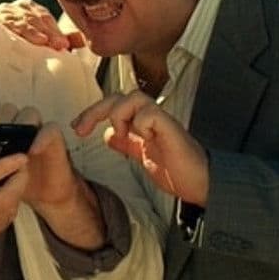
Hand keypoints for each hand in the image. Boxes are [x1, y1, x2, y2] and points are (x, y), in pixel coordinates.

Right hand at [0, 0, 85, 50]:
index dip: (55, 31)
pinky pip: (4, 24)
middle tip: (59, 46)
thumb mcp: (41, 42)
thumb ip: (59, 39)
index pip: (45, 17)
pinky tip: (21, 38)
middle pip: (35, 18)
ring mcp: (3, 13)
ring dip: (33, 32)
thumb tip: (81, 40)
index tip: (64, 45)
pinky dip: (15, 31)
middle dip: (48, 33)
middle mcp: (16, 8)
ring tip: (43, 43)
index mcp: (30, 9)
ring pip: (22, 20)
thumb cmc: (16, 47)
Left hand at [0, 103, 104, 249]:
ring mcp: (37, 130)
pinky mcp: (53, 138)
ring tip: (15, 145)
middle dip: (2, 121)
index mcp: (3, 133)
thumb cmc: (18, 183)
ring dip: (22, 124)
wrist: (46, 194)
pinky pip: (50, 128)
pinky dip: (41, 137)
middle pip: (9, 109)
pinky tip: (32, 151)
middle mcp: (20, 127)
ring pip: (29, 113)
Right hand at [0, 147, 27, 279]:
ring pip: (10, 210)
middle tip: (22, 167)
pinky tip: (7, 199)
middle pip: (8, 195)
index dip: (8, 165)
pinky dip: (10, 208)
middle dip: (20, 179)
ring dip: (17, 194)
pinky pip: (4, 222)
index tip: (19, 157)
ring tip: (16, 180)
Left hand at [72, 91, 209, 204]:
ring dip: (119, 114)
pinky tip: (144, 139)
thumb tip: (108, 135)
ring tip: (122, 134)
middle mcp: (150, 118)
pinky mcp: (171, 128)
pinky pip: (151, 113)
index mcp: (141, 123)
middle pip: (118, 97)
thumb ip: (126, 144)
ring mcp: (161, 121)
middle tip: (81, 129)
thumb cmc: (176, 170)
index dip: (92, 113)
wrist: (201, 182)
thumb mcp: (142, 157)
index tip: (77, 128)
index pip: (112, 105)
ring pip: (134, 97)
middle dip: (95, 110)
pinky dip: (141, 123)